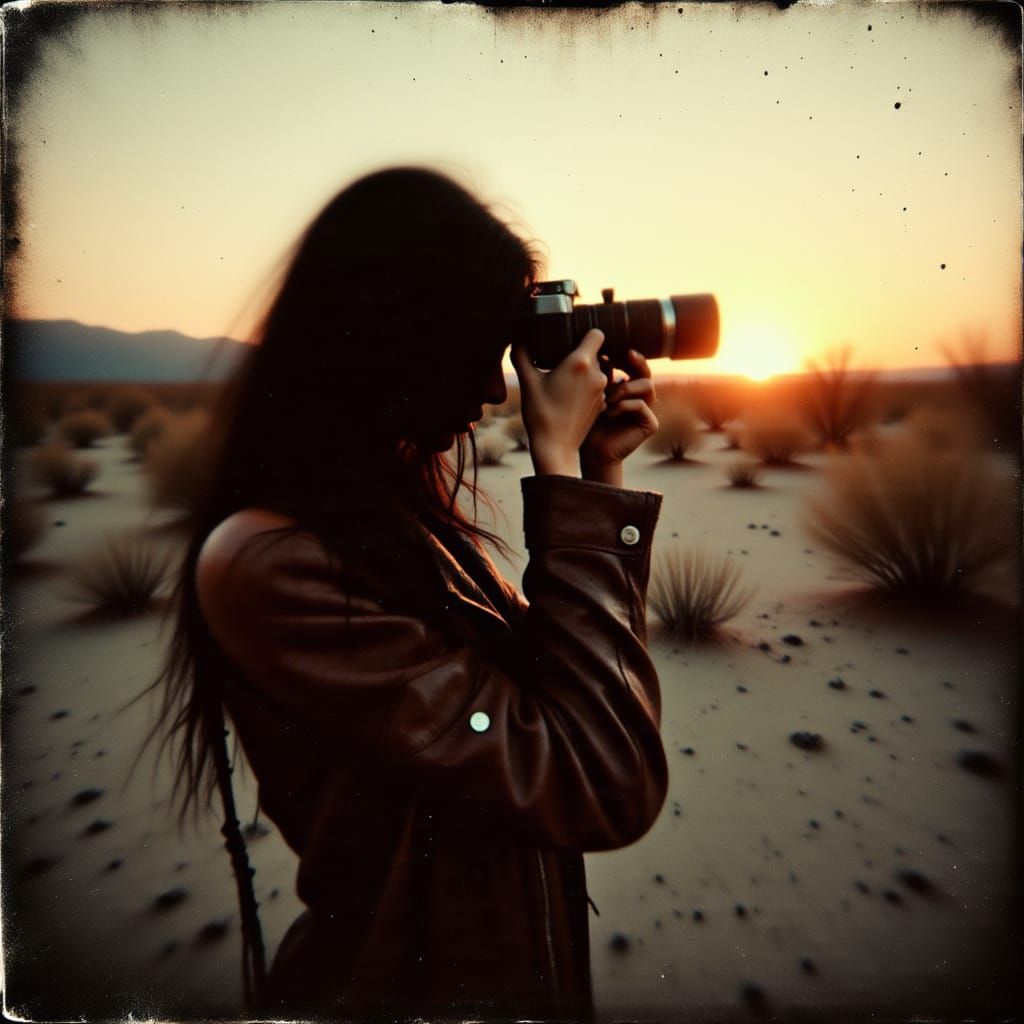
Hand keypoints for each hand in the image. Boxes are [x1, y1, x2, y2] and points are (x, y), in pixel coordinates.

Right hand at [511, 330, 608, 476]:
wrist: (555, 447)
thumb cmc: (541, 414)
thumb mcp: (527, 382)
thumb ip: (522, 356)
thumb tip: (517, 340)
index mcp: (580, 363)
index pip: (597, 333)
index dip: (585, 333)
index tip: (572, 339)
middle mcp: (596, 374)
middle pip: (595, 352)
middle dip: (580, 354)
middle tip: (560, 363)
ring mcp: (602, 390)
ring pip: (597, 370)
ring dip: (584, 372)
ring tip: (564, 381)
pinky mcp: (602, 404)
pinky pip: (598, 387)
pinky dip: (587, 388)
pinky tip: (570, 397)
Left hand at [580, 350, 658, 484]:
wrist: (591, 452)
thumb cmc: (588, 422)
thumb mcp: (591, 393)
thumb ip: (600, 374)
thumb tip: (599, 350)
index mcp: (627, 387)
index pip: (635, 365)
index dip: (629, 355)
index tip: (614, 348)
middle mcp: (640, 397)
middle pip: (647, 371)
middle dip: (637, 362)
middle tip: (627, 355)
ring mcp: (647, 410)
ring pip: (648, 385)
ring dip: (625, 388)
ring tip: (608, 397)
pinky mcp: (650, 424)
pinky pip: (642, 406)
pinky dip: (624, 406)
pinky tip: (609, 412)